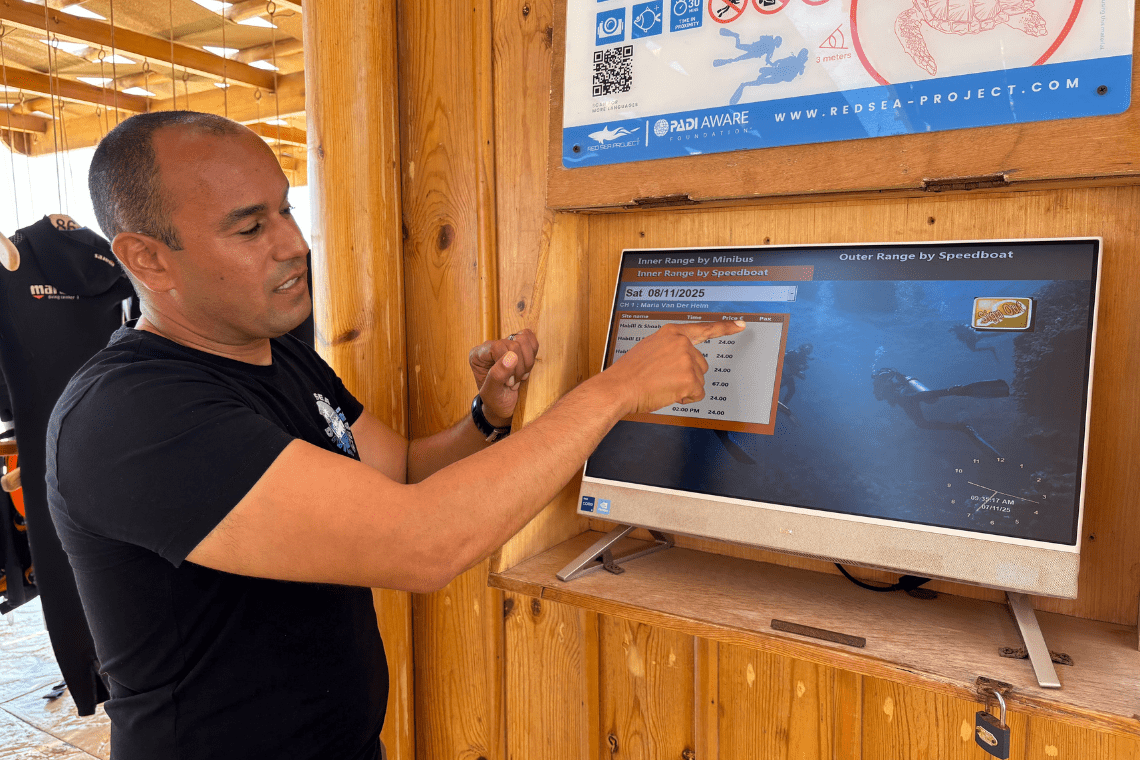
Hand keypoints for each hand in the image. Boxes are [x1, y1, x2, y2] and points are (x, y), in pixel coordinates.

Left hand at [468, 329, 539, 425]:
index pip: (498, 347)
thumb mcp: (492, 393)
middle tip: (514, 383)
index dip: (508, 365)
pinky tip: (525, 370)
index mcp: (478, 355)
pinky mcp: (519, 346)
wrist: (505, 406)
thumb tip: (511, 356)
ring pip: (524, 340)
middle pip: (514, 344)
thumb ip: (497, 375)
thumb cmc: (495, 401)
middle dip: (518, 367)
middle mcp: (490, 346)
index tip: (509, 382)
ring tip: (519, 378)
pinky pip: (531, 340)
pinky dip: (532, 356)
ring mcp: (506, 344)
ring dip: (526, 363)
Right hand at [603, 321, 745, 414]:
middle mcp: (682, 343)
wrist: (619, 387)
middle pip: (701, 364)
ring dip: (684, 387)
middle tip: (665, 379)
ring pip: (699, 380)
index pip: (704, 329)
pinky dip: (685, 398)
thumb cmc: (629, 373)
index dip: (725, 328)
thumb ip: (669, 348)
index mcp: (672, 333)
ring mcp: (687, 360)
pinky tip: (668, 393)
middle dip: (688, 375)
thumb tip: (680, 359)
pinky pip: (697, 394)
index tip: (740, 325)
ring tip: (662, 385)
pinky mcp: (690, 379)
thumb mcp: (649, 348)